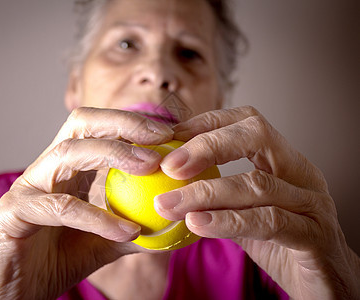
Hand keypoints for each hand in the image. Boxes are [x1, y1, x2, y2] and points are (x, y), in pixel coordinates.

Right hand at [0, 107, 173, 298]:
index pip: (97, 128)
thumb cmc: (57, 262)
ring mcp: (26, 188)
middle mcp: (45, 169)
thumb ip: (132, 229)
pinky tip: (128, 230)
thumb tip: (172, 223)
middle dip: (122, 124)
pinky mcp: (14, 213)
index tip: (168, 132)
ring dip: (113, 154)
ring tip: (150, 167)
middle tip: (161, 136)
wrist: (15, 294)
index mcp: (65, 169)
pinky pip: (60, 208)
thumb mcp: (104, 243)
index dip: (132, 123)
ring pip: (68, 154)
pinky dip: (96, 216)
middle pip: (81, 125)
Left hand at [154, 106, 359, 298]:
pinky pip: (269, 222)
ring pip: (257, 184)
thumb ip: (217, 199)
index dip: (207, 123)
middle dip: (207, 146)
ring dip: (205, 193)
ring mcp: (312, 203)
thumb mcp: (244, 216)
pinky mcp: (316, 236)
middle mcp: (301, 175)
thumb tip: (170, 187)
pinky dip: (229, 221)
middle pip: (256, 136)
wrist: (327, 287)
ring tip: (169, 204)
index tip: (170, 136)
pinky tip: (197, 224)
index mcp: (285, 163)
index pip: (248, 124)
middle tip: (168, 165)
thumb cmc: (282, 247)